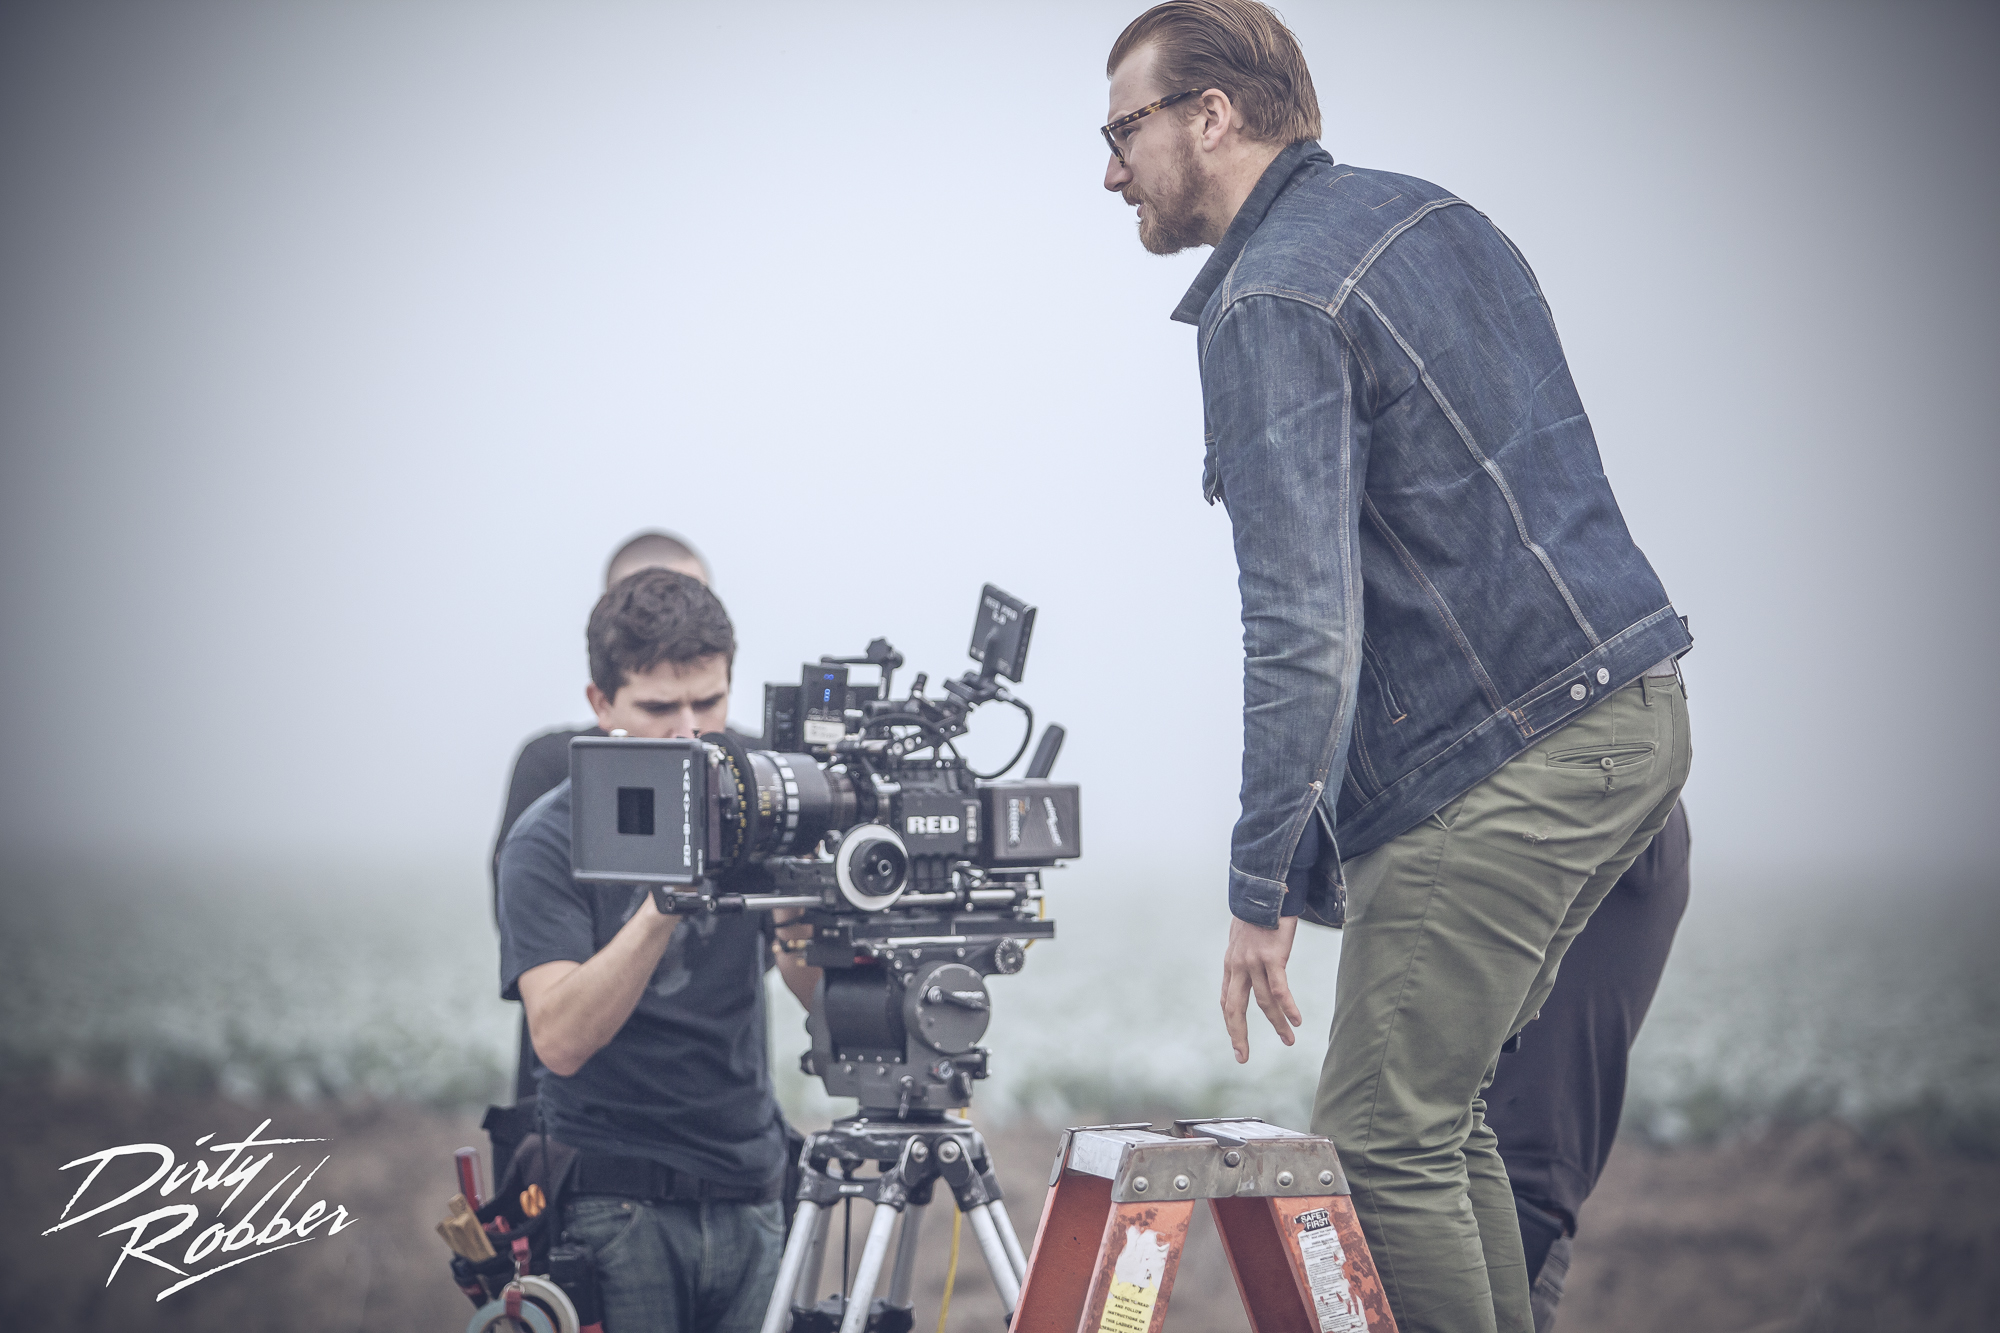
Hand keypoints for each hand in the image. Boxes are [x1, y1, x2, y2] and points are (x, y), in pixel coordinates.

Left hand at [1220, 915, 1301, 1063]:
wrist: (1265, 888)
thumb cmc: (1258, 911)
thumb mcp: (1243, 936)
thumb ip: (1244, 954)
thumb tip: (1248, 965)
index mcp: (1231, 964)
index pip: (1227, 1000)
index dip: (1231, 1022)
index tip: (1237, 1041)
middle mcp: (1237, 966)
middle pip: (1234, 1009)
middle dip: (1238, 1035)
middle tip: (1243, 1057)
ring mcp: (1253, 962)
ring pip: (1263, 1003)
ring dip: (1277, 1024)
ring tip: (1289, 1041)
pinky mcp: (1271, 957)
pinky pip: (1280, 989)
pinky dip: (1288, 1008)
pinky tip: (1296, 1021)